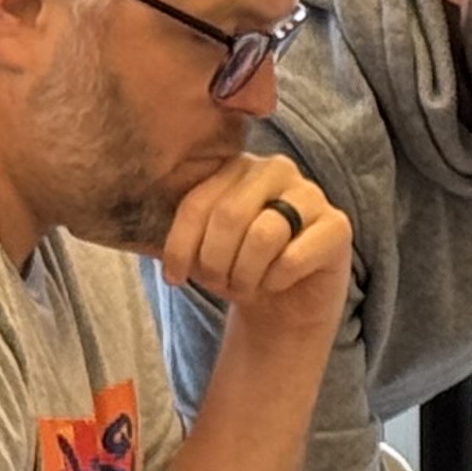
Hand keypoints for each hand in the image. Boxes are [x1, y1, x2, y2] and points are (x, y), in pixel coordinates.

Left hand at [158, 154, 347, 336]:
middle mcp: (275, 169)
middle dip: (215, 264)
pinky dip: (276, 282)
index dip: (180, 246)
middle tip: (220, 284)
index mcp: (236, 166)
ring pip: (262, 236)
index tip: (175, 278)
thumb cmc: (238, 268)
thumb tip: (134, 227)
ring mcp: (310, 194)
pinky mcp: (337, 226)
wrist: (283, 305)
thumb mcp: (200, 247)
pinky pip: (293, 257)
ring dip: (245, 276)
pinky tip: (278, 283)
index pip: (198, 202)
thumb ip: (179, 229)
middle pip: (228, 216)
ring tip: (248, 286)